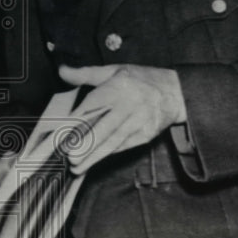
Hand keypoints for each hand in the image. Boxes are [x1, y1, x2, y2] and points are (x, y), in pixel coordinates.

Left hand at [59, 63, 186, 174]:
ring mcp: (139, 121)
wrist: (176, 92)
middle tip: (70, 156)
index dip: (78, 120)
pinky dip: (109, 154)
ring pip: (113, 141)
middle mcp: (129, 104)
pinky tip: (95, 161)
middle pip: (104, 127)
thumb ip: (85, 73)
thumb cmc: (141, 79)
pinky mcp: (146, 134)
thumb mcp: (114, 70)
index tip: (63, 133)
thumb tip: (61, 71)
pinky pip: (124, 145)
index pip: (94, 105)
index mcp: (118, 86)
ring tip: (78, 166)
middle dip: (86, 144)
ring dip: (95, 156)